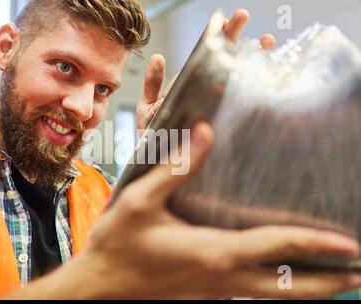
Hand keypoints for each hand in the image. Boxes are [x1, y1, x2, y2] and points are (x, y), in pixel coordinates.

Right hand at [8, 123, 360, 298]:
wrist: (101, 288)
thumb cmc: (119, 246)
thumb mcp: (142, 201)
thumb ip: (176, 167)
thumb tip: (206, 132)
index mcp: (214, 253)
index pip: (277, 248)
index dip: (318, 245)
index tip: (351, 245)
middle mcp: (223, 278)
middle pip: (288, 288)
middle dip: (328, 282)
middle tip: (359, 275)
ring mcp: (216, 293)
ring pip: (273, 294)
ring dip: (306, 287)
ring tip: (335, 278)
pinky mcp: (206, 296)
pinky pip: (251, 293)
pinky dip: (275, 286)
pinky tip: (278, 276)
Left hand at [136, 9, 275, 131]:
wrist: (154, 172)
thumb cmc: (152, 140)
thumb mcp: (148, 110)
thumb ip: (153, 85)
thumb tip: (159, 57)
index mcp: (190, 88)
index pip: (207, 58)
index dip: (220, 38)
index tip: (229, 19)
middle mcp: (206, 97)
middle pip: (225, 64)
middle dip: (237, 41)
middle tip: (247, 19)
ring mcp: (214, 113)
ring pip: (237, 86)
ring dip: (253, 64)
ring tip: (266, 44)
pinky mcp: (220, 132)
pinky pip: (237, 115)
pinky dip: (253, 101)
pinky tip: (268, 81)